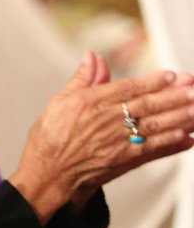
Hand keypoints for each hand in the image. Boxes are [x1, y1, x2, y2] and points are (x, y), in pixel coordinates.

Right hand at [9, 51, 193, 222]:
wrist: (48, 171)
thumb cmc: (51, 136)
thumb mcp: (60, 99)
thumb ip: (83, 78)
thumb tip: (92, 56)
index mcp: (92, 102)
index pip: (129, 88)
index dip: (152, 81)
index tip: (172, 75)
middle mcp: (108, 121)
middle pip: (148, 106)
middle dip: (175, 96)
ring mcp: (119, 142)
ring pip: (155, 126)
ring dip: (179, 118)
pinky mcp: (124, 160)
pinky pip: (154, 150)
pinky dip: (172, 144)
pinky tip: (187, 138)